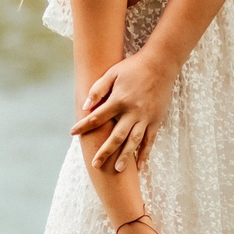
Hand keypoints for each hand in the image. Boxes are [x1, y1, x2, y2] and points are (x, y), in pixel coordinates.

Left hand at [74, 53, 175, 171]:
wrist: (161, 63)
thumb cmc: (134, 67)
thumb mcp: (112, 73)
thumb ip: (98, 89)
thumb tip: (85, 106)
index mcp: (119, 100)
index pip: (97, 117)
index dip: (83, 125)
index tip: (72, 133)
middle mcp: (132, 112)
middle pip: (116, 136)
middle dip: (105, 151)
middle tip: (95, 164)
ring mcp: (145, 118)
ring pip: (134, 142)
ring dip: (126, 157)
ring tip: (118, 170)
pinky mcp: (156, 120)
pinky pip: (150, 140)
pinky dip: (144, 154)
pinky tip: (140, 166)